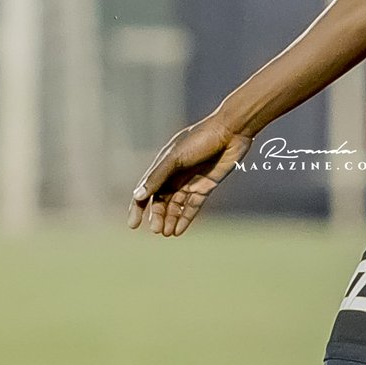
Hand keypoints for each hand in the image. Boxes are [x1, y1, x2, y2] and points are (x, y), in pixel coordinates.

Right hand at [129, 113, 249, 236]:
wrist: (232, 131)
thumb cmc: (201, 139)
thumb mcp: (175, 158)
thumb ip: (157, 177)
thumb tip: (137, 197)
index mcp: (163, 165)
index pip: (146, 190)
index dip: (138, 207)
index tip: (133, 225)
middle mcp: (174, 174)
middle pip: (161, 200)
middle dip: (157, 216)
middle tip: (157, 230)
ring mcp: (190, 181)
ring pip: (176, 205)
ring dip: (170, 219)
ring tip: (168, 233)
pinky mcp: (206, 186)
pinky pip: (192, 206)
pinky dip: (185, 218)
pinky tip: (179, 230)